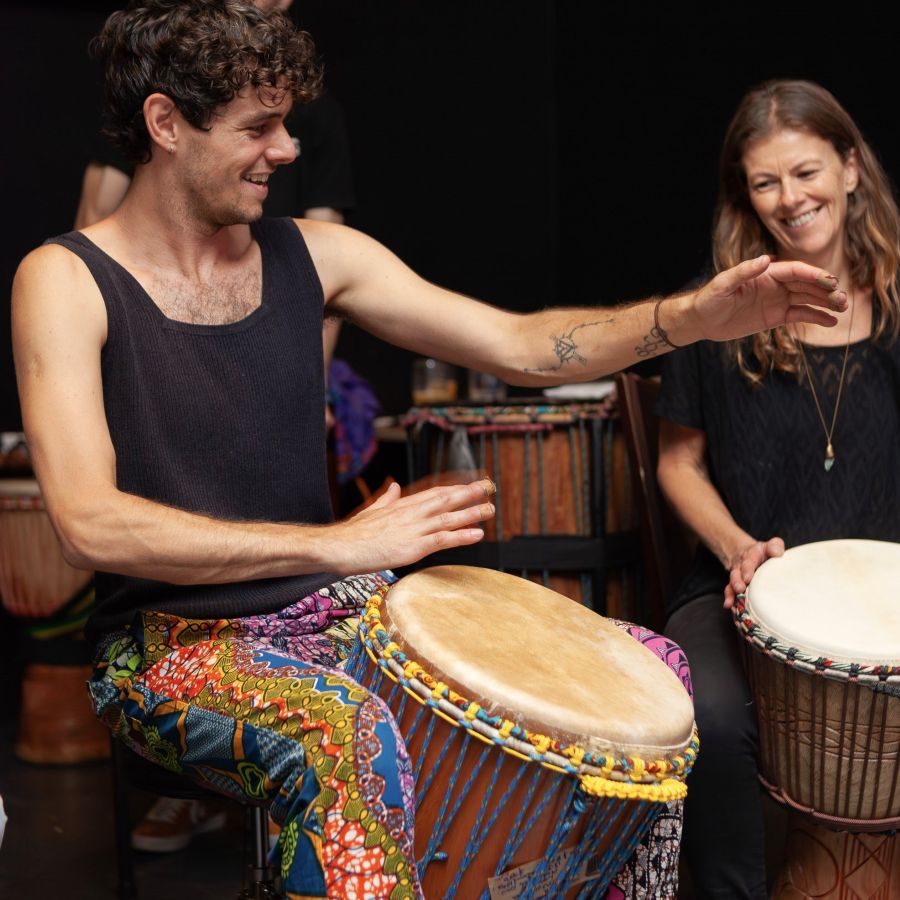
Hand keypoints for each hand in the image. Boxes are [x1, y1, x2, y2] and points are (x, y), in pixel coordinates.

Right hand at [329, 477, 495, 574]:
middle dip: (469, 492)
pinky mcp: (413, 547)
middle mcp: (411, 513)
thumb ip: (386, 498)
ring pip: (449, 517)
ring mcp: (414, 529)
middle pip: (446, 499)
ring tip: (491, 508)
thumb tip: (393, 486)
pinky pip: (443, 539)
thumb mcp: (371, 510)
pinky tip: (478, 533)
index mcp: (402, 505)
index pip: (435, 492)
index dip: (454, 488)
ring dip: (472, 512)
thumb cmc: (352, 533)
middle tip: (489, 486)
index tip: (470, 483)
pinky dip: (462, 535)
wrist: (339, 546)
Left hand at [693, 256, 846, 340]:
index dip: (814, 275)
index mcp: (766, 273)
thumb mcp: (722, 285)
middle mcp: (775, 285)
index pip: (796, 271)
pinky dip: (816, 317)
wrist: (701, 320)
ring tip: (843, 309)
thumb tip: (765, 259)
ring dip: (826, 303)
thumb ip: (743, 272)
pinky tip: (831, 321)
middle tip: (843, 299)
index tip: (831, 281)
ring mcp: (777, 300)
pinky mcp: (775, 316)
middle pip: (807, 285)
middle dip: (826, 290)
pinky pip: (799, 315)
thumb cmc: (709, 299)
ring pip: (807, 299)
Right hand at [724, 536, 783, 608]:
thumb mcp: (770, 545)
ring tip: (731, 604)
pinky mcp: (736, 587)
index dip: (747, 570)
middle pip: (736, 574)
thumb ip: (775, 546)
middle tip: (739, 589)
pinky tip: (730, 609)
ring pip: (731, 585)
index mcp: (750, 557)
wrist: (748, 554)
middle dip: (736, 582)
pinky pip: (731, 593)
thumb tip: (777, 553)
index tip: (748, 578)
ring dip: (731, 594)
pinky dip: (730, 601)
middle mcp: (741, 568)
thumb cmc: (764, 553)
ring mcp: (737, 578)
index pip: (748, 562)